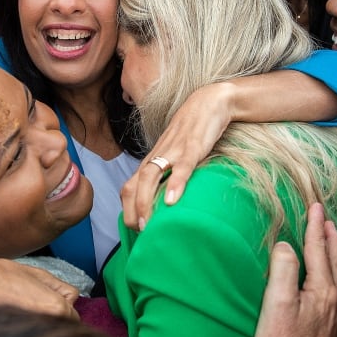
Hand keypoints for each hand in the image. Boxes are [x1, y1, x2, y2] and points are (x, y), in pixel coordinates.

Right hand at [0, 249, 79, 328]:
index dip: (59, 309)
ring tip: (17, 313)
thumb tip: (73, 298)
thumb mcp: (32, 272)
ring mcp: (25, 335)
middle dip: (49, 318)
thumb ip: (58, 286)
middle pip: (59, 326)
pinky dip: (19, 331)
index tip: (44, 303)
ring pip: (41, 333)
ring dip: (35, 326)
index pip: (71, 317)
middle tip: (29, 307)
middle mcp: (44, 324)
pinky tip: (8, 322)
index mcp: (54, 307)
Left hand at [121, 82, 234, 229]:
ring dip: (146, 202)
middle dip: (132, 211)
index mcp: (152, 161)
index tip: (135, 230)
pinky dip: (176, 184)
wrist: (209, 103)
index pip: (128, 187)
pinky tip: (173, 201)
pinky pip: (181, 167)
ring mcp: (173, 151)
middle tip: (139, 233)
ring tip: (148, 225)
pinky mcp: (192, 147)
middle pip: (133, 185)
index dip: (128, 209)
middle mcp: (157, 157)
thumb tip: (167, 204)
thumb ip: (170, 176)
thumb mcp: (177, 157)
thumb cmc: (192, 133)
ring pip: (150, 177)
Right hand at [254, 203, 336, 336]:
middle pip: (336, 259)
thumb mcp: (277, 303)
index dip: (314, 226)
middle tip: (326, 217)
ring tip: (335, 239)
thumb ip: (282, 269)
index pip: (318, 250)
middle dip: (330, 236)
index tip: (314, 207)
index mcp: (323, 291)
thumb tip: (285, 245)